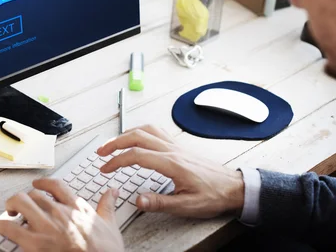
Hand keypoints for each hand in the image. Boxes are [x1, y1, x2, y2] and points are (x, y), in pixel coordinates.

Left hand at [0, 178, 124, 251]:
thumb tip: (112, 191)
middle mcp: (58, 212)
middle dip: (25, 198)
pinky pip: (9, 228)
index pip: (55, 185)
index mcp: (76, 206)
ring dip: (11, 205)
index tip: (37, 184)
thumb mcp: (110, 226)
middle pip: (34, 194)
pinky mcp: (34, 243)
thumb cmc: (106, 251)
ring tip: (8, 211)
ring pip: (20, 202)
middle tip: (21, 205)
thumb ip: (107, 206)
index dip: (43, 183)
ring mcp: (45, 227)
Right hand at [96, 125, 243, 218]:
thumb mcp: (187, 205)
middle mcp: (172, 150)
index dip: (116, 161)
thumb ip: (160, 202)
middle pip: (137, 136)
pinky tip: (137, 137)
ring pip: (146, 130)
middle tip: (101, 152)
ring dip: (126, 134)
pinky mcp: (179, 146)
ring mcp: (176, 145)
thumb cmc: (213, 195)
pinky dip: (141, 131)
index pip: (136, 155)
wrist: (234, 187)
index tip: (105, 168)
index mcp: (171, 163)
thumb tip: (138, 200)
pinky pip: (156, 131)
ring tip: (114, 143)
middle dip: (115, 142)